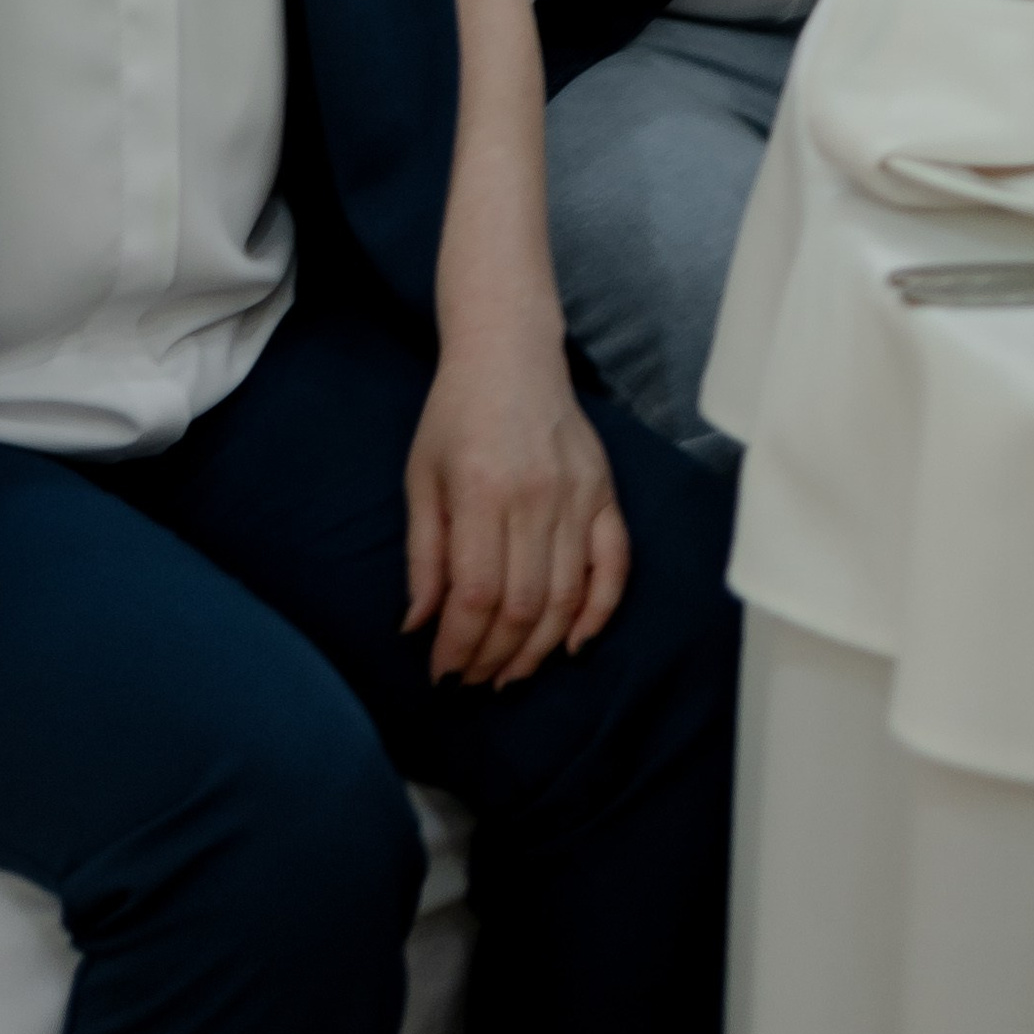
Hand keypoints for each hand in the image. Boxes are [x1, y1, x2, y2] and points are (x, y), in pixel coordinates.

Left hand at [403, 322, 629, 686]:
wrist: (509, 352)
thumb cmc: (454, 415)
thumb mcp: (421, 477)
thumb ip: (423, 555)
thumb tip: (419, 626)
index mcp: (481, 490)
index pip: (476, 593)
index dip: (460, 645)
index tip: (442, 674)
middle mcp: (534, 497)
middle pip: (522, 605)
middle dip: (494, 657)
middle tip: (473, 681)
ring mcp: (577, 495)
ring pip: (566, 597)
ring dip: (538, 649)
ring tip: (510, 674)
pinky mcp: (605, 492)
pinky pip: (614, 565)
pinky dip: (599, 612)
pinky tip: (574, 644)